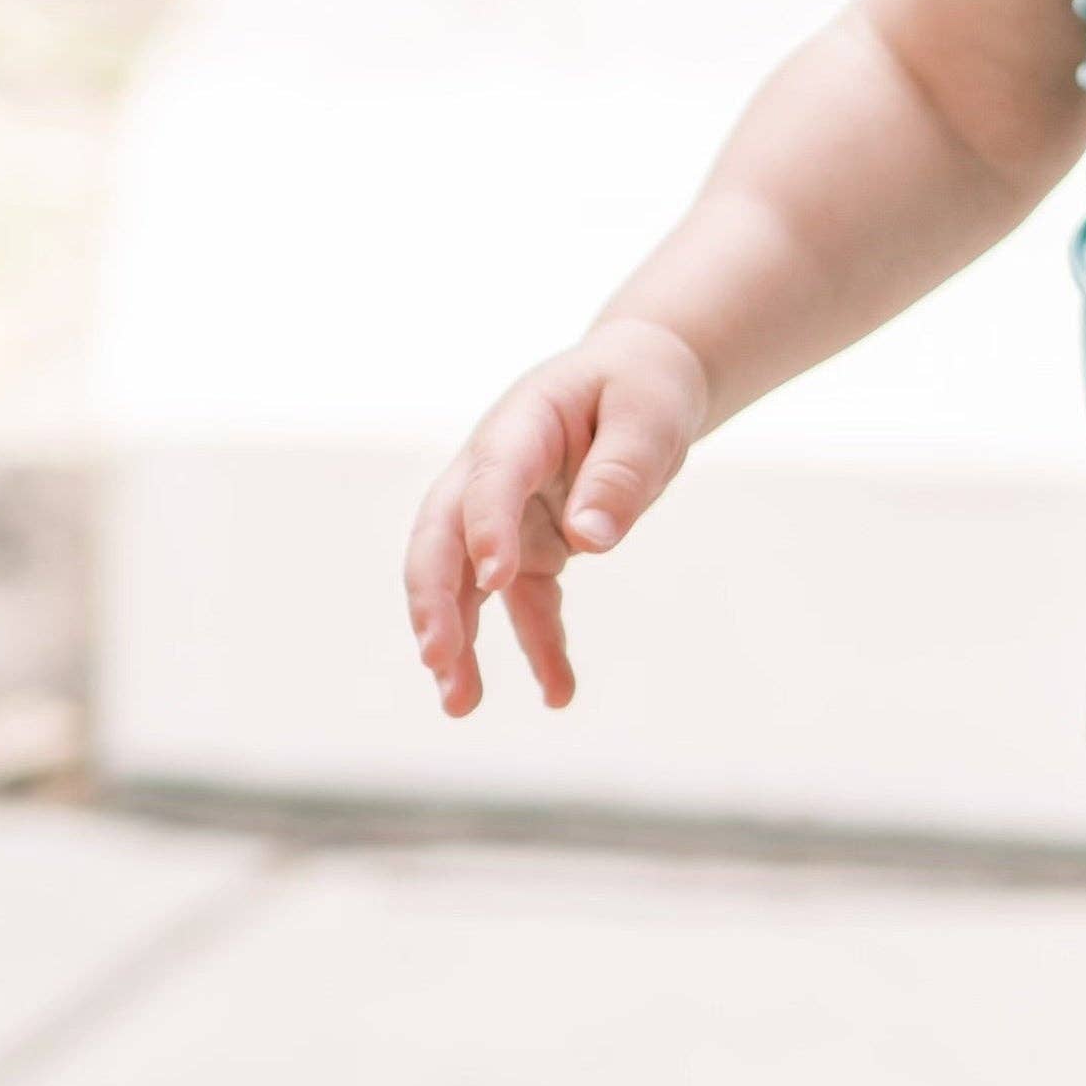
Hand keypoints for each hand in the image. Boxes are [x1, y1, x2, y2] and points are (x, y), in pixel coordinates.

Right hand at [402, 318, 710, 717]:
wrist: (639, 380)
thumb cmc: (641, 386)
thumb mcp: (650, 414)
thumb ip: (622, 471)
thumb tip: (592, 541)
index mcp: (520, 426)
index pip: (491, 480)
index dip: (487, 528)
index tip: (496, 578)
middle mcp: (494, 474)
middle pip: (443, 540)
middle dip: (435, 601)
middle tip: (438, 660)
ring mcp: (507, 516)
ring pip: (468, 584)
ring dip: (461, 643)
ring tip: (461, 705)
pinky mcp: (533, 548)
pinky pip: (529, 604)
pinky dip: (539, 647)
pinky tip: (559, 694)